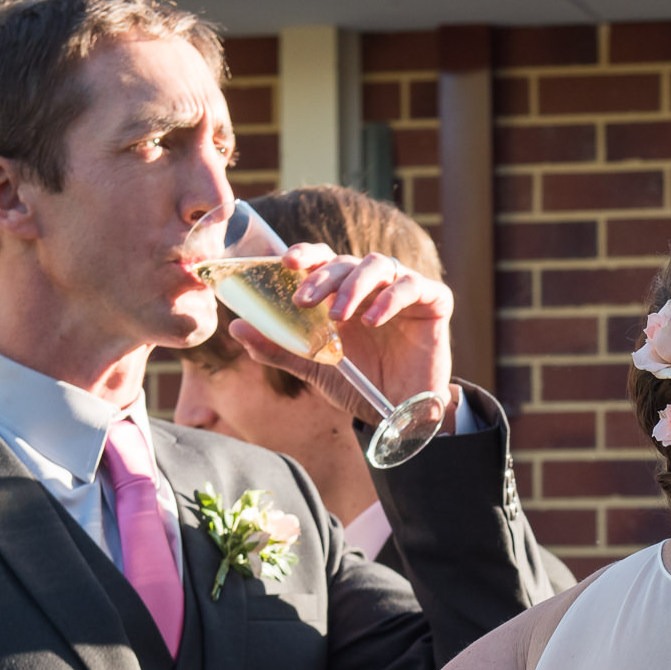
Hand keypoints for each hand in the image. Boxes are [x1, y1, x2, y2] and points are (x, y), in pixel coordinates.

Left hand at [233, 244, 456, 427]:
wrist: (403, 415)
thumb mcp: (314, 368)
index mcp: (343, 294)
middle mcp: (372, 286)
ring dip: (353, 286)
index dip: (306, 254)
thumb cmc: (361, 385)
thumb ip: (280, 348)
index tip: (286, 263)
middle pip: (345, 261)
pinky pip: (412, 285)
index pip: (323, 260)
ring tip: (338, 317)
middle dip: (322, 276)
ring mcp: (403, 291)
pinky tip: (373, 318)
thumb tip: (236, 328)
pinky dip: (390, 297)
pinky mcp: (434, 302)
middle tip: (304, 299)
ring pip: (377, 264)